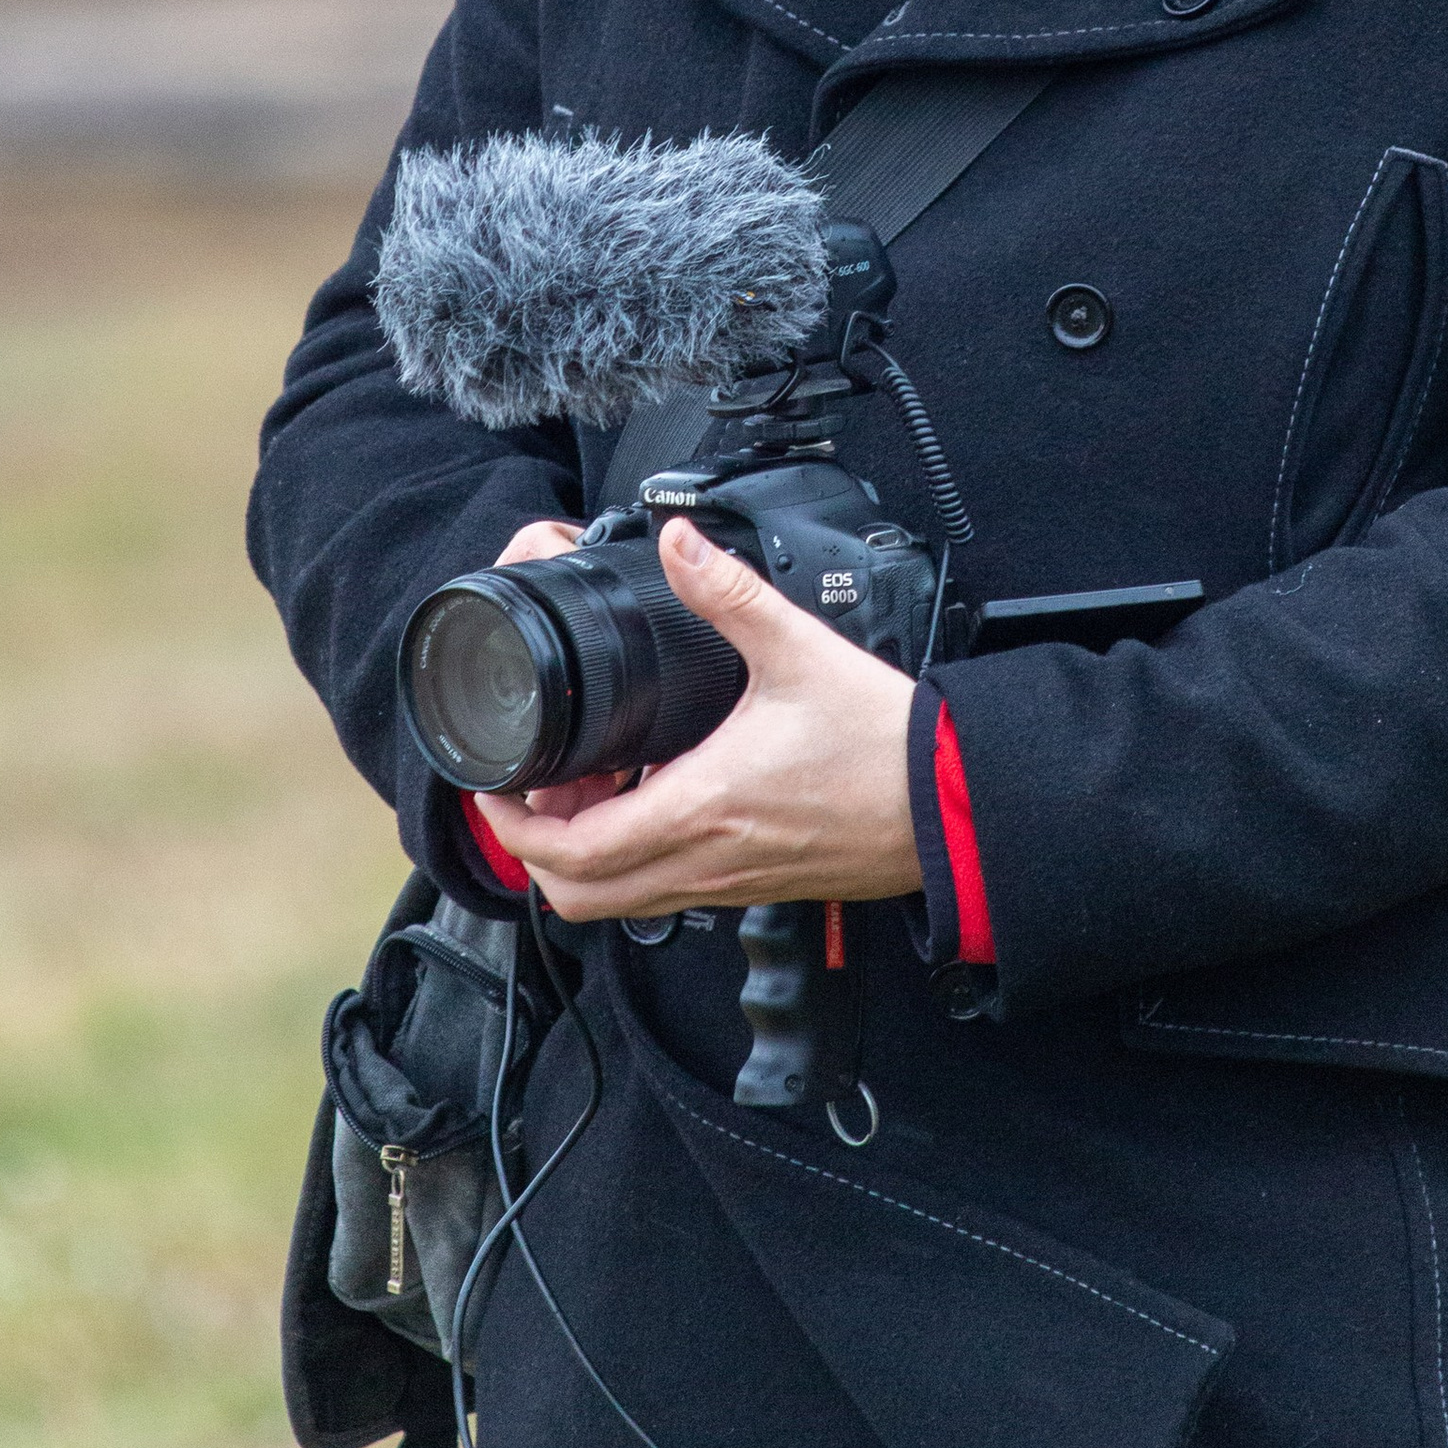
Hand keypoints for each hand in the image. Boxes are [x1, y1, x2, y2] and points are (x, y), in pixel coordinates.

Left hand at [475, 519, 920, 922]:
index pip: (572, 851)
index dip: (514, 826)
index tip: (498, 789)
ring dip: (585, 861)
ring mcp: (729, 882)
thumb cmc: (882, 741)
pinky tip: (651, 804)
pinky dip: (635, 865)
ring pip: (621, 904)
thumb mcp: (797, 649)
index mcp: (699, 807)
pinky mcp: (755, 885)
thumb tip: (677, 544)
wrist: (950, 802)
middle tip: (532, 793)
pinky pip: (667, 894)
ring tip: (587, 796)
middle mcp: (705, 860)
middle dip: (535, 852)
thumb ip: (728, 592)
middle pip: (580, 896)